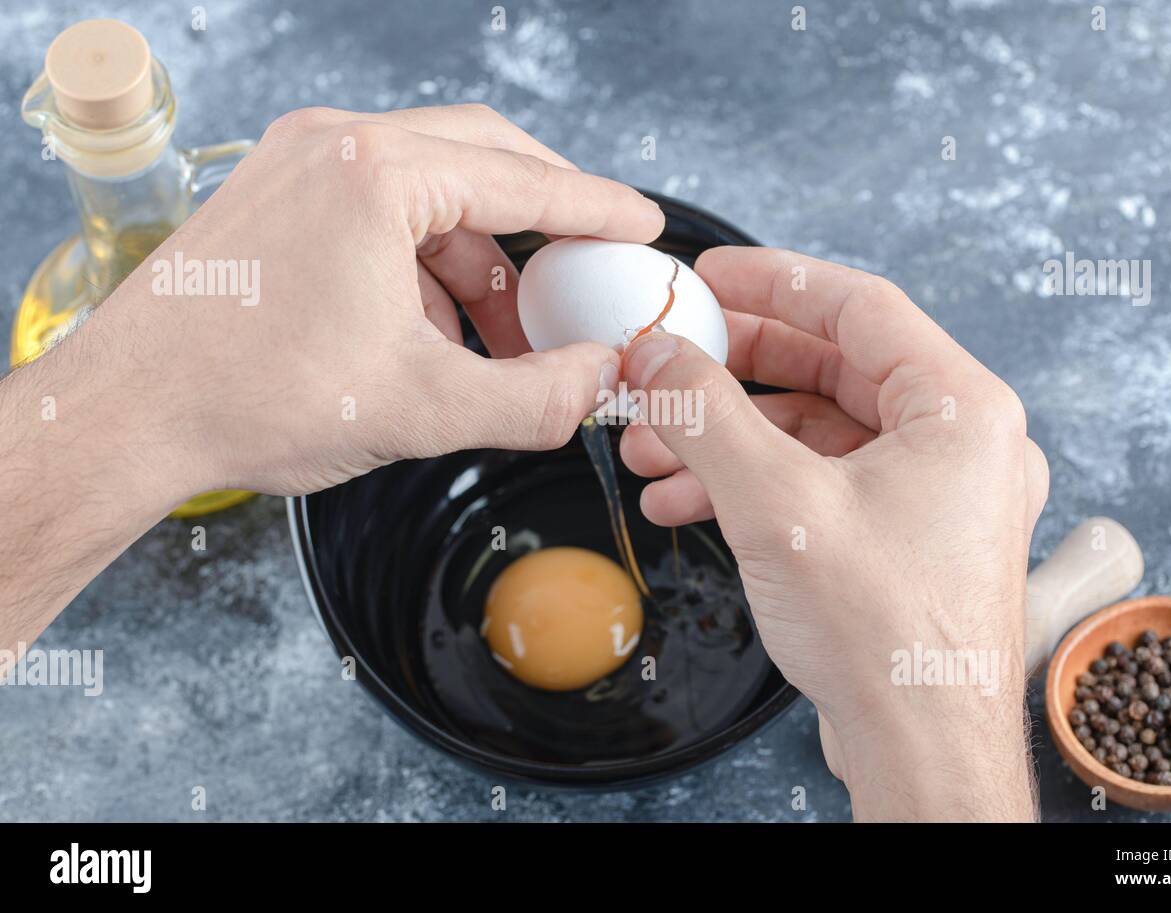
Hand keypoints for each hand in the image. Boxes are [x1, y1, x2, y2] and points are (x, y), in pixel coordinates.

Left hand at [101, 103, 662, 497]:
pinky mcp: (275, 199)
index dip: (596, 208)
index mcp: (376, 176)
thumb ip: (536, 396)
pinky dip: (425, 264)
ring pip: (429, 190)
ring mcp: (297, 165)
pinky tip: (438, 331)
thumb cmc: (248, 398)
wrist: (126, 415)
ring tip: (506, 337)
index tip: (640, 225)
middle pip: (480, 158)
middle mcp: (334, 147)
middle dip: (542, 220)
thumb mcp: (422, 408)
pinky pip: (379, 212)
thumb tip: (601, 381)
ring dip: (480, 257)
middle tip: (586, 269)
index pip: (523, 178)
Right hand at [619, 247, 1048, 820]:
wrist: (920, 752)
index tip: (709, 277)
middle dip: (734, 372)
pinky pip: (822, 481)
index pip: (859, 306)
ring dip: (731, 436)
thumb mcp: (775, 504)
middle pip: (832, 367)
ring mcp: (935, 495)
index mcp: (962, 410)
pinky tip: (687, 498)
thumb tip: (655, 356)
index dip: (774, 282)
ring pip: (818, 431)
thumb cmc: (889, 640)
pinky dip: (756, 483)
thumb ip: (705, 415)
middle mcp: (961, 445)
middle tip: (668, 363)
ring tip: (654, 451)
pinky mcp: (905, 539)